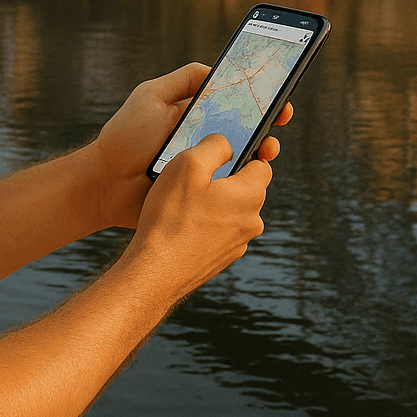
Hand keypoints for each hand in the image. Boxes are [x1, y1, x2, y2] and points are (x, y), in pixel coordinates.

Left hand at [83, 61, 293, 231]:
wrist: (106, 183)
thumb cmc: (125, 137)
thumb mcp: (151, 96)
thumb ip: (182, 80)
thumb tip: (217, 70)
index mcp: (197, 115)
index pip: (236, 104)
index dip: (260, 100)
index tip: (279, 97)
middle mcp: (206, 140)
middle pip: (248, 132)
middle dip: (269, 125)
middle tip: (279, 121)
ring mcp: (206, 168)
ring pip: (246, 161)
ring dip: (262, 153)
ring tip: (265, 150)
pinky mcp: (203, 194)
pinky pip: (230, 189)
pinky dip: (244, 182)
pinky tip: (249, 174)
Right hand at [124, 133, 271, 299]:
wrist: (155, 272)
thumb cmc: (171, 217)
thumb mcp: (188, 164)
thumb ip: (214, 145)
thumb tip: (227, 143)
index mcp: (250, 195)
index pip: (262, 164)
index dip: (244, 154)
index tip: (222, 155)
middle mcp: (251, 221)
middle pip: (246, 188)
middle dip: (225, 179)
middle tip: (194, 179)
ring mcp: (238, 244)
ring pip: (231, 211)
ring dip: (214, 203)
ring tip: (183, 204)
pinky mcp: (221, 259)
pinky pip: (219, 232)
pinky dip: (205, 225)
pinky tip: (181, 225)